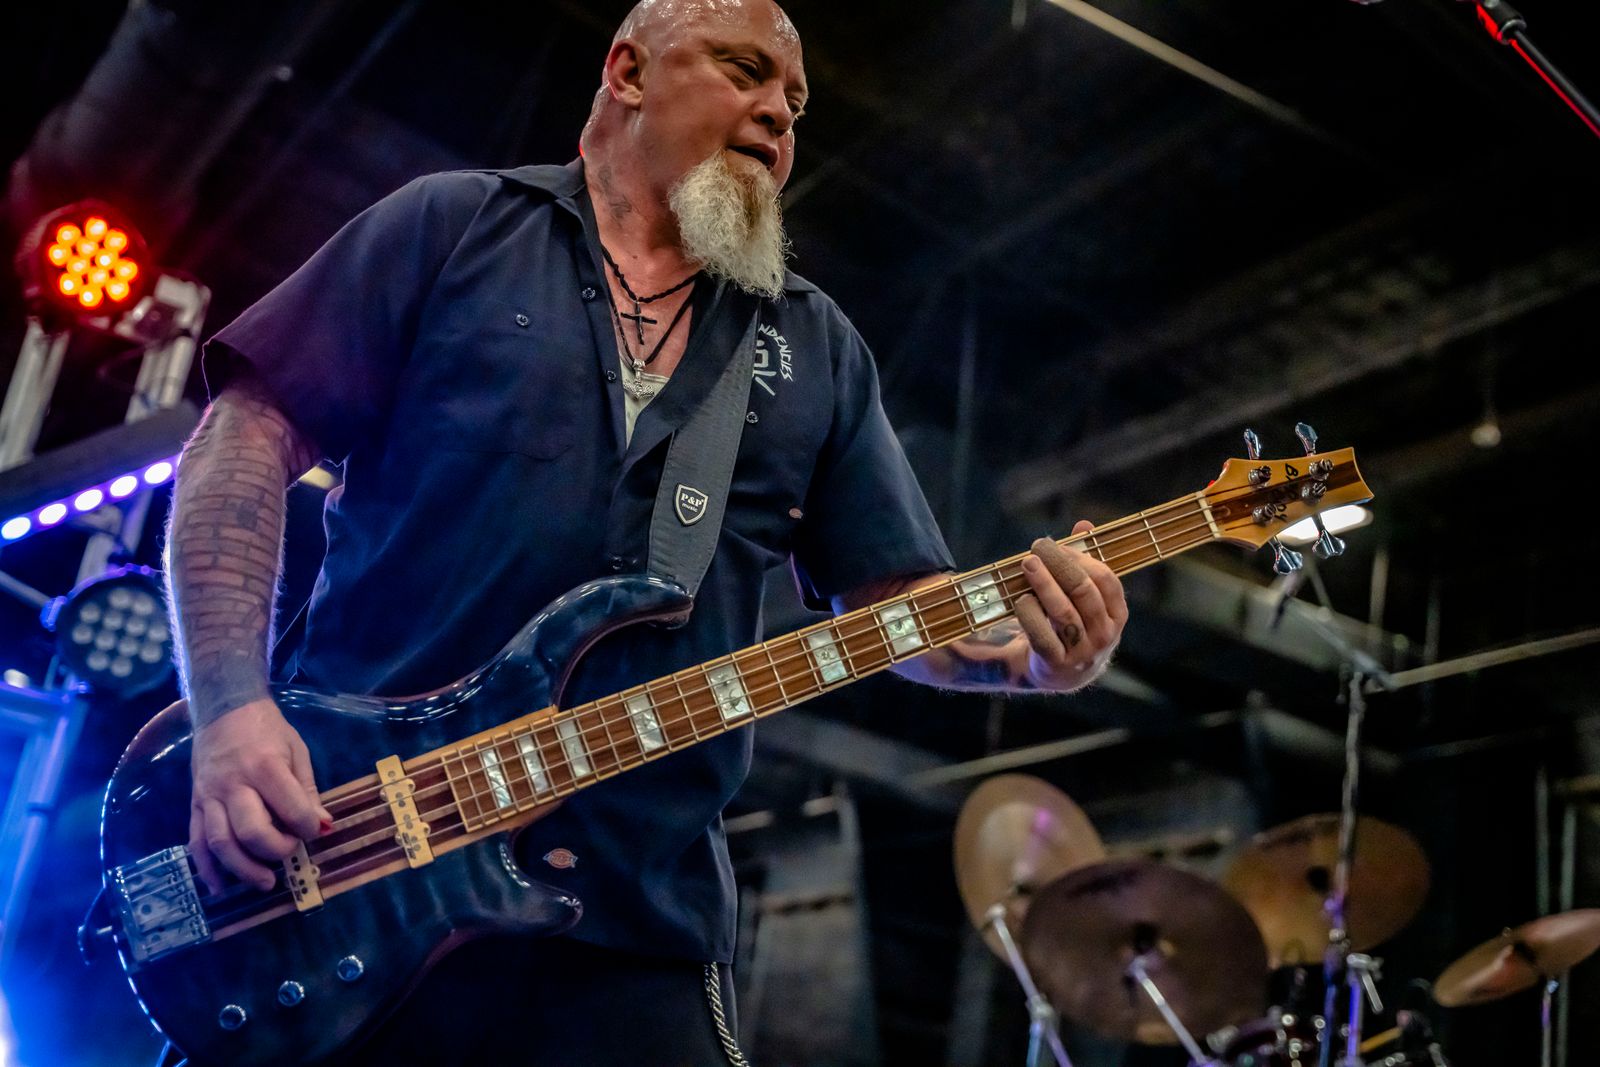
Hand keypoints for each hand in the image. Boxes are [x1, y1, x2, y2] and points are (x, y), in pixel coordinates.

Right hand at [188, 698, 331, 894]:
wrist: (223, 711)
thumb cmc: (267, 730)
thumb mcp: (296, 750)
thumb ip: (306, 789)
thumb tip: (323, 825)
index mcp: (264, 767)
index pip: (290, 808)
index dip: (307, 826)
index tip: (315, 830)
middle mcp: (233, 785)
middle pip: (252, 831)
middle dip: (277, 850)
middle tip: (291, 851)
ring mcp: (209, 797)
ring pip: (221, 843)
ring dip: (244, 869)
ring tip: (266, 882)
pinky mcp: (195, 805)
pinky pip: (196, 842)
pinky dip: (206, 869)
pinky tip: (220, 887)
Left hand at [1014, 521, 1128, 690]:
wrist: (1063, 671)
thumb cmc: (1076, 622)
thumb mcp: (1085, 596)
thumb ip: (1085, 561)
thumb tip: (1084, 525)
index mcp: (1117, 613)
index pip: (1104, 578)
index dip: (1080, 557)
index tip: (1057, 544)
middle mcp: (1105, 633)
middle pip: (1083, 591)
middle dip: (1059, 565)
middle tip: (1037, 547)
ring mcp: (1083, 651)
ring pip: (1063, 612)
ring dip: (1043, 584)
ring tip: (1027, 564)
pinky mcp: (1057, 663)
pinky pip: (1042, 636)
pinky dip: (1030, 615)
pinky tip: (1020, 599)